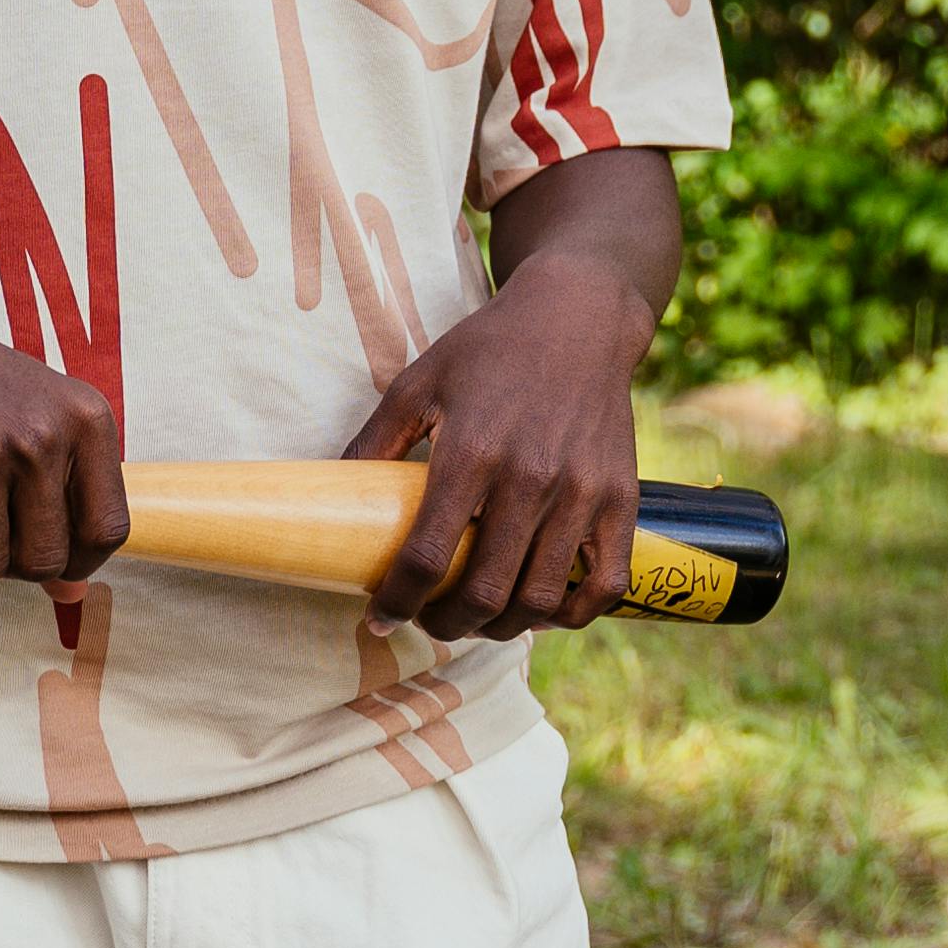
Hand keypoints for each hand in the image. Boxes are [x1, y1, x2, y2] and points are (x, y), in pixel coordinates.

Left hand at [344, 244, 653, 636]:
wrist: (578, 319)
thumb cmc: (488, 351)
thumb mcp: (416, 384)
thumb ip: (372, 443)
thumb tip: (327, 497)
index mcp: (472, 451)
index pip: (427, 557)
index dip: (395, 602)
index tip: (378, 617)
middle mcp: (530, 478)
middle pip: (484, 592)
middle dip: (446, 624)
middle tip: (428, 620)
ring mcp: (581, 492)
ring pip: (540, 599)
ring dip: (501, 628)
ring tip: (478, 618)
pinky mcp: (621, 498)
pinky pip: (605, 585)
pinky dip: (571, 614)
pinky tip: (540, 608)